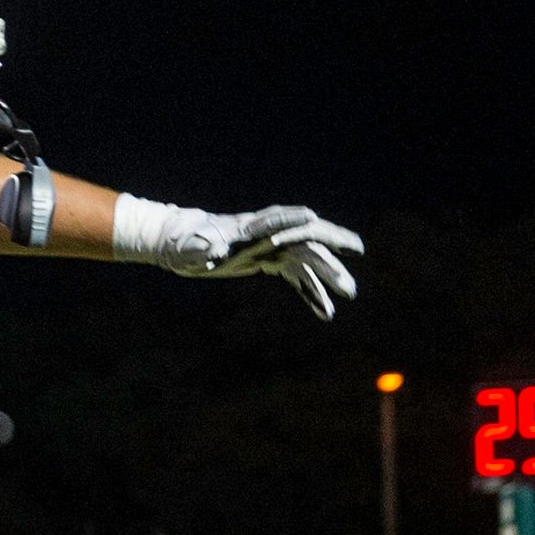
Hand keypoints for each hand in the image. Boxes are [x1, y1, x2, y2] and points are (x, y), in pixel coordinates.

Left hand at [166, 204, 364, 315]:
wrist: (181, 242)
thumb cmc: (183, 244)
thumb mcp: (187, 248)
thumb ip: (200, 247)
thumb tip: (210, 248)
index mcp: (248, 229)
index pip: (277, 222)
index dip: (297, 224)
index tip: (319, 223)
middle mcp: (265, 235)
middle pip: (303, 240)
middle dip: (329, 252)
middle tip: (354, 262)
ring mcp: (270, 247)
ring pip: (306, 261)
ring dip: (326, 277)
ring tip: (347, 295)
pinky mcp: (269, 261)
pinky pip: (296, 276)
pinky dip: (311, 292)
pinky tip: (326, 312)